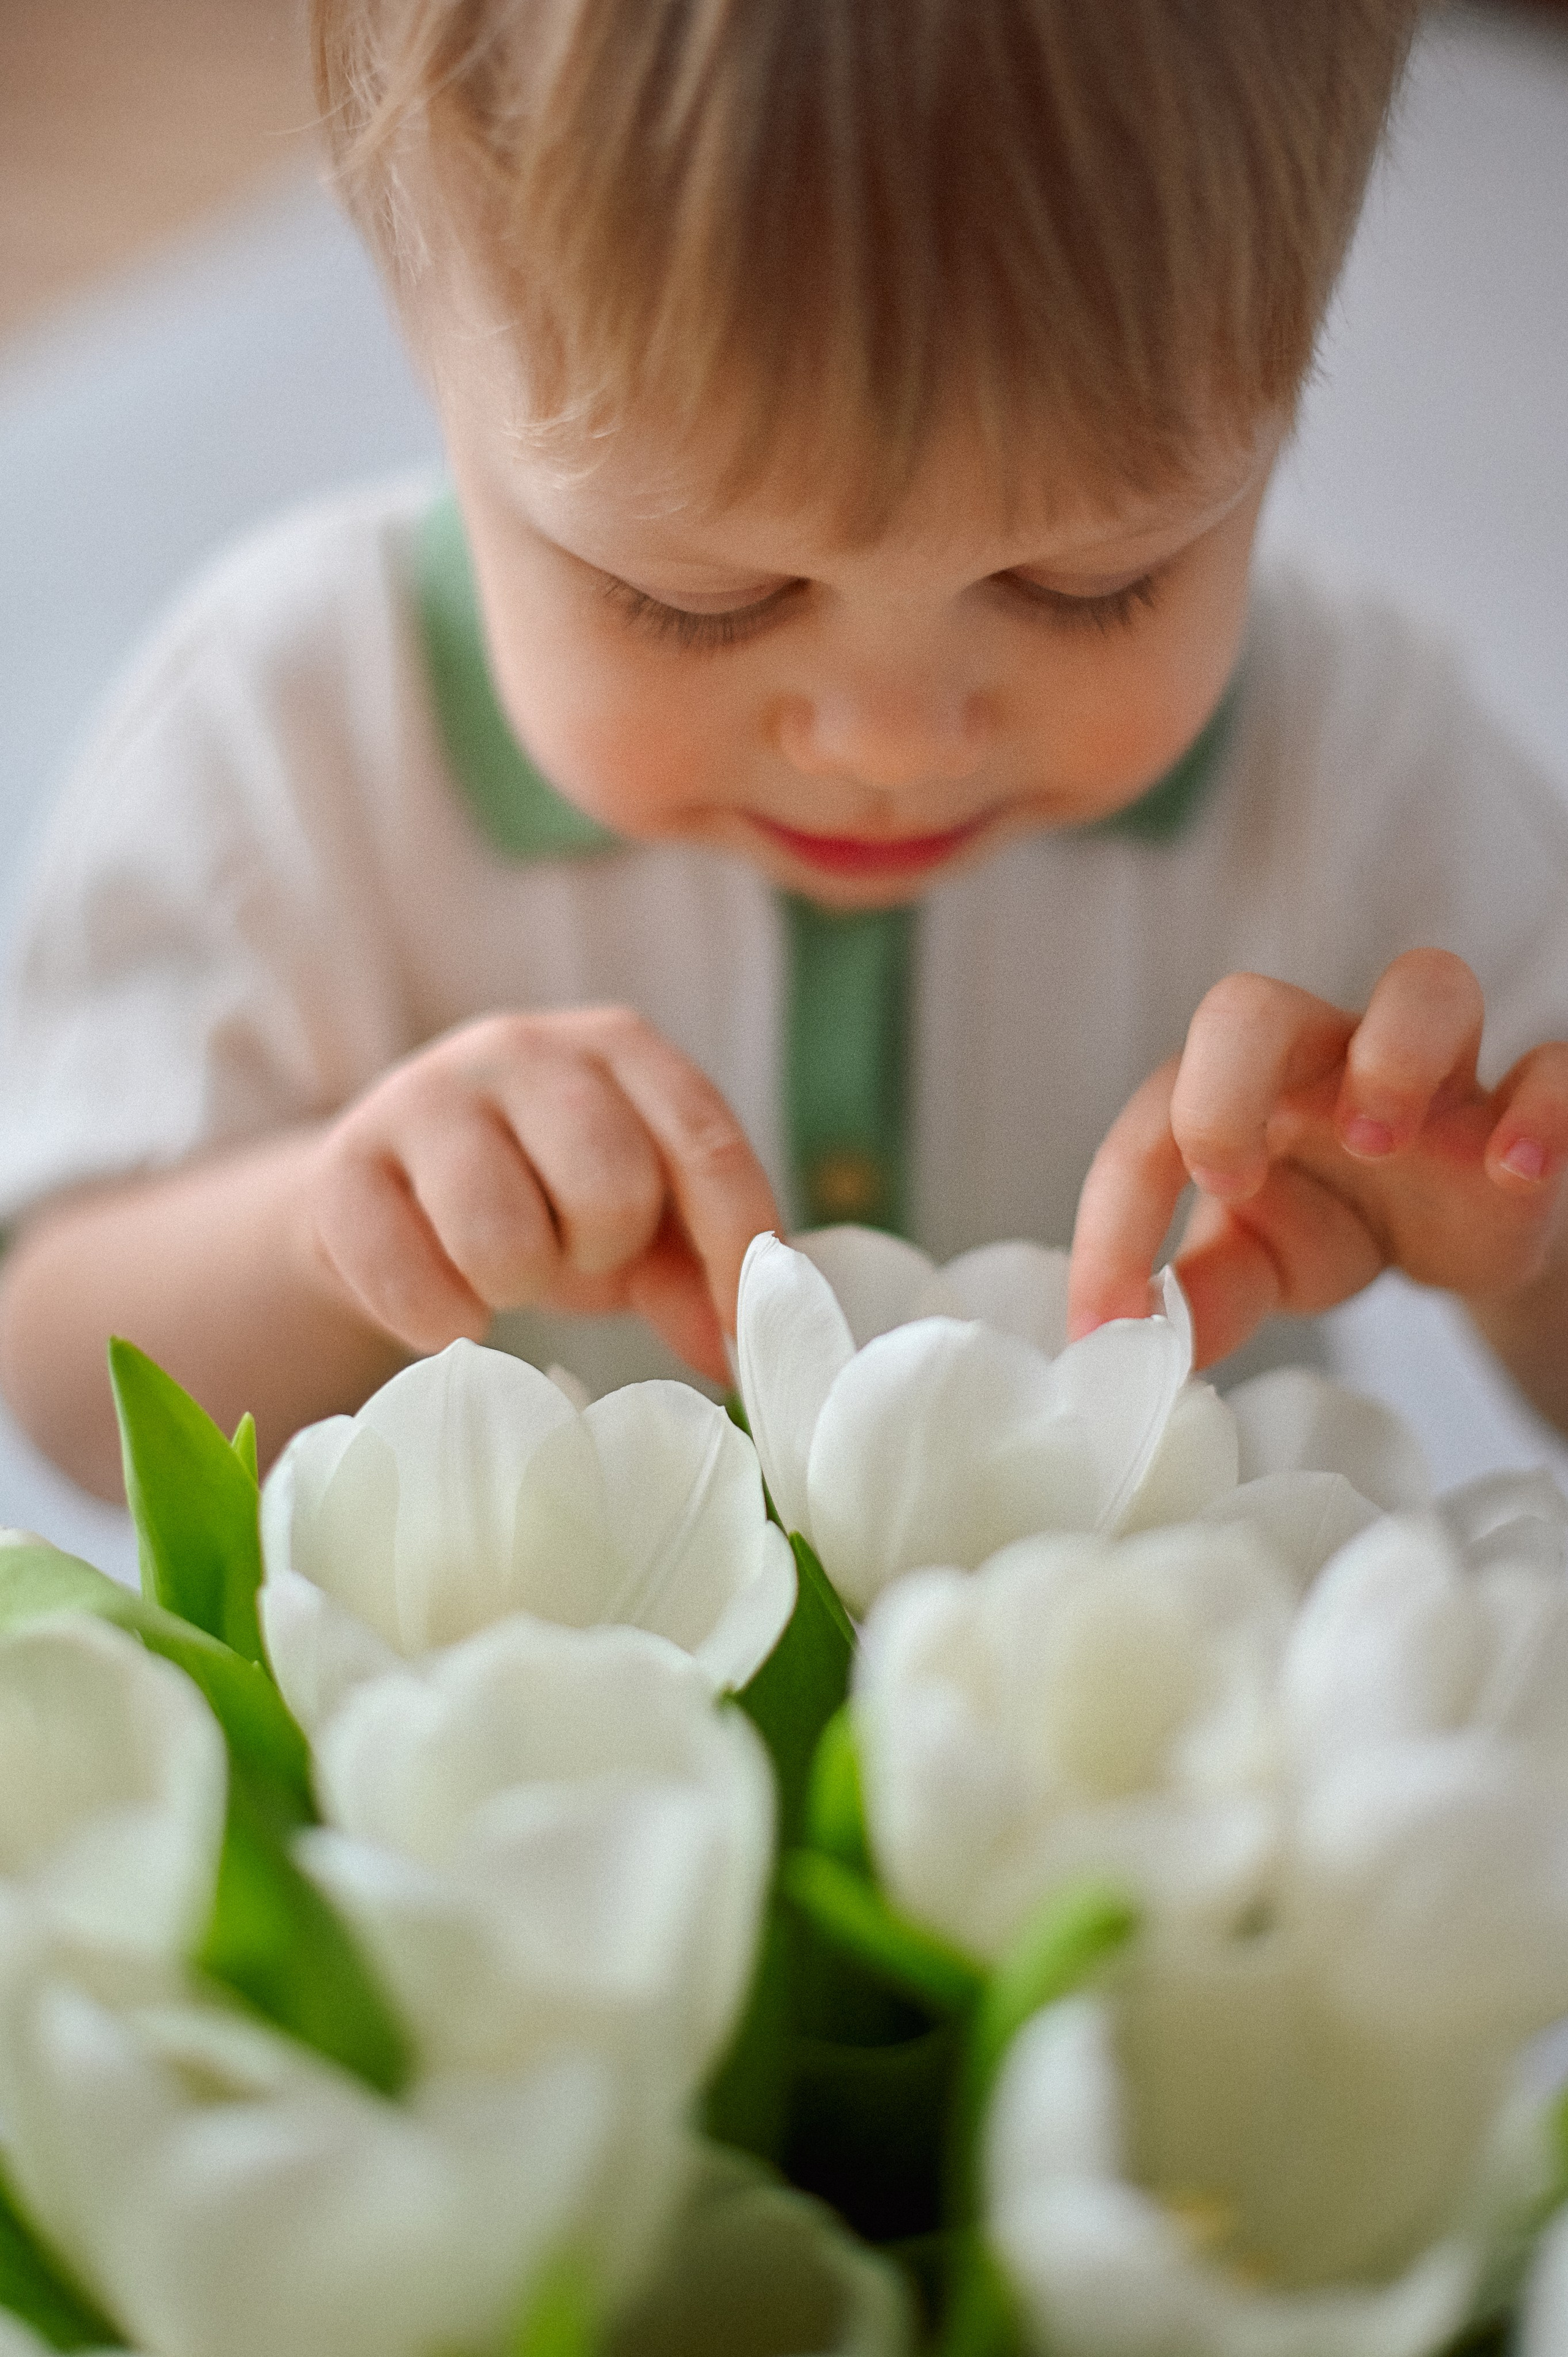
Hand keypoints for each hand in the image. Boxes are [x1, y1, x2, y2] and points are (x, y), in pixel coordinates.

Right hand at [297, 1007, 780, 1383]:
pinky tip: (447, 1308)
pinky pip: (407, 1277)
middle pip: (610, 1184)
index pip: (703, 1141)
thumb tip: (729, 1351)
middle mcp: (523, 1048)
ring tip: (506, 1273)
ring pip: (501, 1233)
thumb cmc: (538, 1202)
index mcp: (618, 1047)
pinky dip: (440, 1320)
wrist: (385, 1197)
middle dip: (603, 1249)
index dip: (734, 1244)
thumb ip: (693, 1272)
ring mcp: (424, 1095)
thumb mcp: (634, 1226)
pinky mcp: (342, 1164)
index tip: (739, 1329)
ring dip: (517, 1284)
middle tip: (572, 1255)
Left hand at [1067, 950, 1567, 1367]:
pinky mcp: (1521, 1106)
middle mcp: (1327, 1062)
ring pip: (1423, 987)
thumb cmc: (1337, 1219)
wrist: (1456, 1232)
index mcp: (1242, 1095)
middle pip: (1254, 1007)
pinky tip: (1511, 1172)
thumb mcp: (1260, 1267)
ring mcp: (1433, 1074)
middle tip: (1228, 1175)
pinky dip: (1539, 1111)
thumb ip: (1200, 1299)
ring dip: (1391, 1055)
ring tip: (1377, 1142)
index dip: (1115, 1219)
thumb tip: (1120, 1348)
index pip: (1154, 1123)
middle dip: (1226, 1080)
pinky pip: (1551, 1067)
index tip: (1107, 1319)